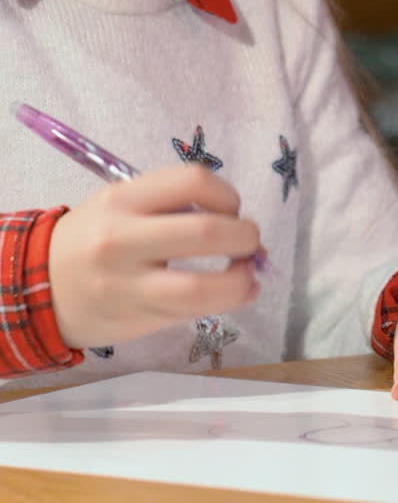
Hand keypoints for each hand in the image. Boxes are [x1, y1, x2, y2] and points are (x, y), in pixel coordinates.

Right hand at [49, 165, 260, 348]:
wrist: (42, 288)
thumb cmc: (94, 238)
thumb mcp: (121, 205)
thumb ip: (172, 206)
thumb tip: (236, 220)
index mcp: (123, 200)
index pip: (192, 182)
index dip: (227, 193)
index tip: (231, 207)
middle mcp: (123, 240)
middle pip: (206, 233)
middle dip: (245, 236)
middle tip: (250, 240)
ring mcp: (129, 285)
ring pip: (202, 288)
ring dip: (242, 279)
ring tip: (248, 274)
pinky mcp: (138, 320)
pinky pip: (192, 312)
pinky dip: (230, 301)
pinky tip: (240, 293)